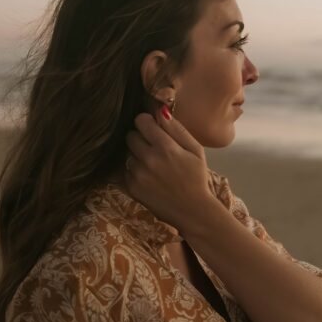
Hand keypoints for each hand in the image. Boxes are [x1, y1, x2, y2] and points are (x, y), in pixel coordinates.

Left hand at [124, 107, 211, 234]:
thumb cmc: (196, 177)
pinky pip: (125, 169)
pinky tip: (149, 177)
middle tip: (153, 147)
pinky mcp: (132, 187)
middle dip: (140, 138)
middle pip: (130, 135)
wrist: (191, 211)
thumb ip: (177, 129)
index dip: (146, 122)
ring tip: (153, 165)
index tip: (152, 128)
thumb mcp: (195, 150)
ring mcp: (138, 174)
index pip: (141, 121)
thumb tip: (160, 110)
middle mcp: (149, 159)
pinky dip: (134, 170)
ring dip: (137, 155)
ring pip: (128, 153)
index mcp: (165, 147)